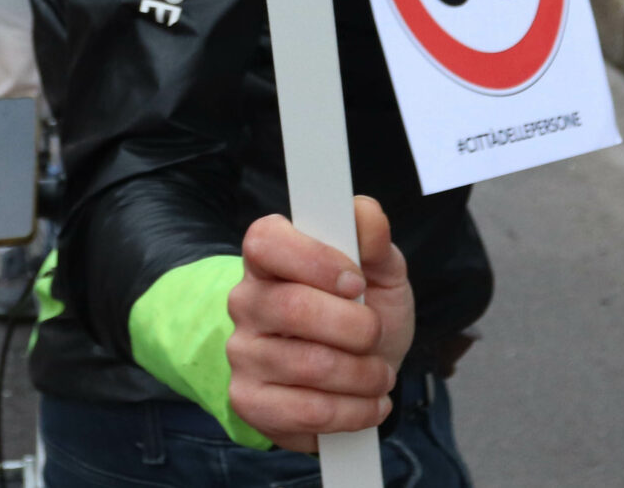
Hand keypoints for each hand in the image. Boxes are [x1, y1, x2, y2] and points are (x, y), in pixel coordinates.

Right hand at [226, 199, 414, 453]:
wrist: (360, 376)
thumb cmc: (364, 313)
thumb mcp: (381, 273)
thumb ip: (374, 240)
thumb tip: (365, 212)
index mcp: (269, 256)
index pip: (265, 241)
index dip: (314, 260)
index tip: (355, 282)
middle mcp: (245, 301)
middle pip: (293, 307)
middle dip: (355, 327)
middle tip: (375, 334)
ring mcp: (242, 353)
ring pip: (308, 365)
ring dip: (363, 375)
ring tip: (379, 374)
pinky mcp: (250, 402)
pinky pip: (306, 411)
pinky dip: (352, 411)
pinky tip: (368, 404)